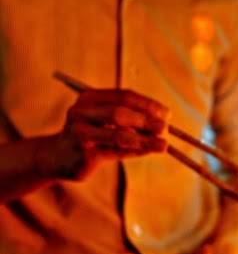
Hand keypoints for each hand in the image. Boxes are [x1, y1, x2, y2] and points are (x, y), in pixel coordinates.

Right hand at [54, 87, 168, 179]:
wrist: (55, 158)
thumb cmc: (88, 136)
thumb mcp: (106, 123)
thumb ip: (130, 122)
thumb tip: (163, 125)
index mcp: (88, 98)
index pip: (123, 96)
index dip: (147, 104)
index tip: (166, 113)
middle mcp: (81, 112)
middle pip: (121, 113)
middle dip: (147, 120)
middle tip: (165, 128)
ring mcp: (80, 133)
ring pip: (119, 135)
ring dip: (145, 140)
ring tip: (163, 145)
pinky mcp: (83, 154)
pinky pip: (115, 152)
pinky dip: (135, 151)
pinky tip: (148, 151)